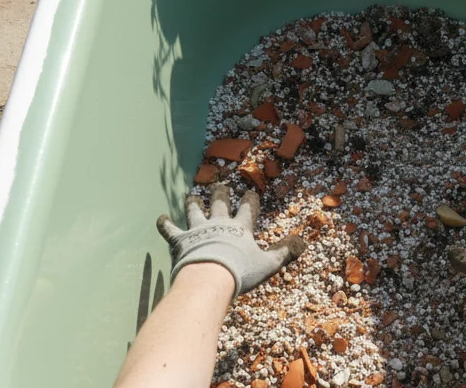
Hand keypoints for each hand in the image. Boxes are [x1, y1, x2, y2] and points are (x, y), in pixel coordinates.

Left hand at [157, 184, 306, 298]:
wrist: (209, 277)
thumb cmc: (240, 272)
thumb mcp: (267, 264)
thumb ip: (284, 252)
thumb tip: (303, 242)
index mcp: (240, 228)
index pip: (247, 209)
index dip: (250, 200)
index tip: (250, 193)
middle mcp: (219, 223)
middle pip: (220, 204)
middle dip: (220, 194)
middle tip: (220, 187)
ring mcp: (198, 230)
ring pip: (194, 211)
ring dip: (193, 203)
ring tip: (191, 195)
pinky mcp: (180, 240)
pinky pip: (170, 230)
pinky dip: (165, 224)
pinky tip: (161, 218)